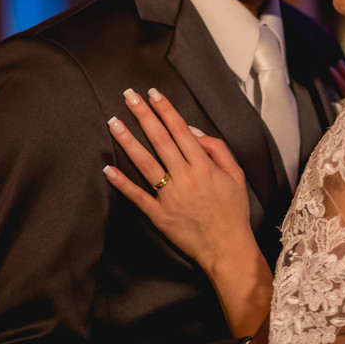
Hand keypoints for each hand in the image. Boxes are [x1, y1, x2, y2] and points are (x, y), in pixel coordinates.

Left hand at [102, 87, 269, 335]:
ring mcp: (170, 197)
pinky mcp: (159, 216)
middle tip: (128, 96)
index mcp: (204, 166)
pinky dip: (122, 184)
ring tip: (114, 122)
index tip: (153, 94)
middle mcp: (185, 178)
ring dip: (128, 141)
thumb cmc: (233, 212)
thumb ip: (217, 150)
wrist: (228, 249)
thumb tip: (193, 132)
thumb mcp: (235, 175)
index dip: (166, 110)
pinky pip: (138, 197)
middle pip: (160, 140)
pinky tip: (108, 169)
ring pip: (145, 164)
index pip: (181, 131)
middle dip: (144, 116)